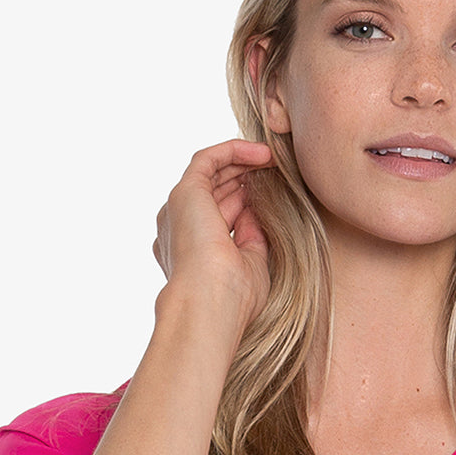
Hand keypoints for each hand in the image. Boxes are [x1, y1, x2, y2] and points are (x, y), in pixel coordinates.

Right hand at [153, 137, 274, 335]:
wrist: (209, 304)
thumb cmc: (233, 298)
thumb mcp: (251, 264)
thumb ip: (252, 238)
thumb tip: (257, 214)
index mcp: (191, 251)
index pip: (222, 215)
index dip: (248, 201)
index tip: (276, 195)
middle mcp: (180, 229)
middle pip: (216, 192)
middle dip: (246, 178)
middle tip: (277, 170)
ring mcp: (179, 210)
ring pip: (211, 173)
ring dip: (242, 161)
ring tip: (273, 158)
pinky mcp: (185, 193)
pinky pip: (208, 159)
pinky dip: (234, 150)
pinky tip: (262, 154)